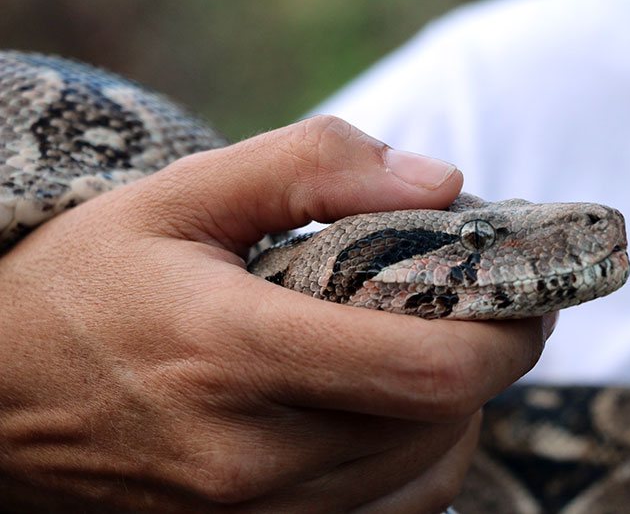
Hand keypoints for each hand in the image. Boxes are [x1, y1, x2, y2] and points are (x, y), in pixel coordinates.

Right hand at [0, 116, 553, 512]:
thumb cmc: (91, 285)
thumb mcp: (183, 196)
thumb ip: (311, 168)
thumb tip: (442, 183)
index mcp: (231, 351)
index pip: (427, 368)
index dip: (505, 328)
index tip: (520, 288)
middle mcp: (247, 454)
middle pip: (442, 420)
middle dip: (489, 356)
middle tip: (477, 301)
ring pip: (428, 473)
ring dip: (456, 405)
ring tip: (427, 347)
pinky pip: (390, 513)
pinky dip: (419, 458)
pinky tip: (389, 409)